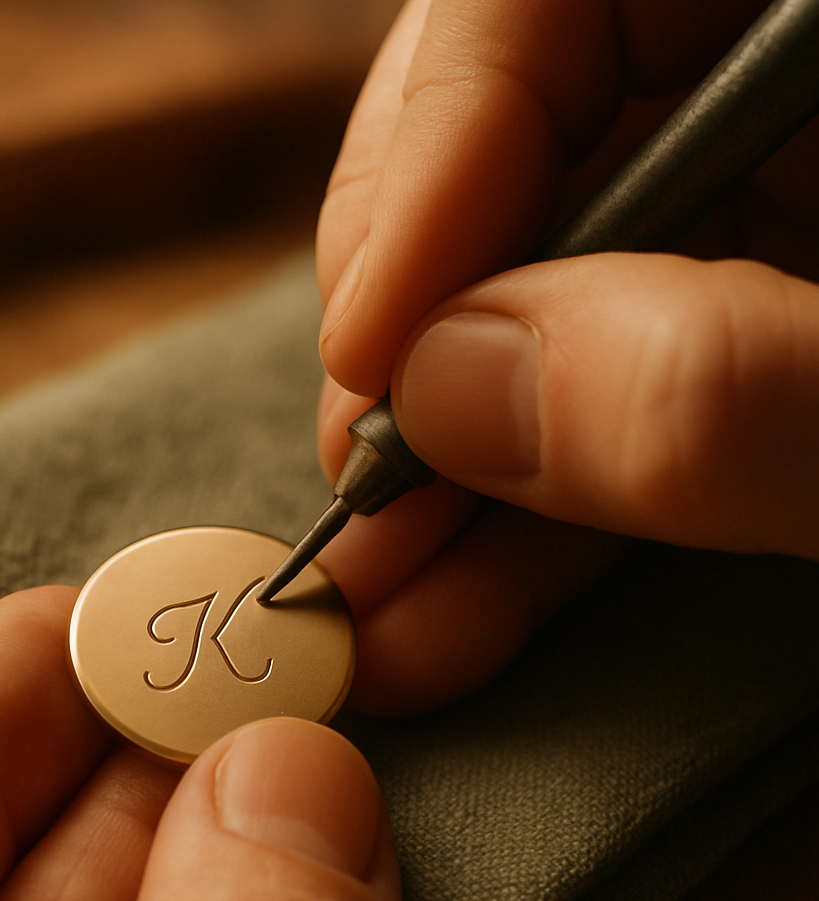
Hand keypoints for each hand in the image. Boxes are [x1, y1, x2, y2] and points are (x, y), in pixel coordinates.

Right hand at [314, 0, 818, 712]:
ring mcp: (732, 223)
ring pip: (520, 308)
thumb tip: (454, 391)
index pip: (538, 1)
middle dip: (413, 354)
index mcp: (800, 18)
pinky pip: (581, 403)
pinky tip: (450, 605)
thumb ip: (734, 386)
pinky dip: (518, 516)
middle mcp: (745, 102)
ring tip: (379, 606)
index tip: (369, 353)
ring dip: (445, 477)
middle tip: (358, 497)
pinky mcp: (723, 341)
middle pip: (496, 164)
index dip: (427, 161)